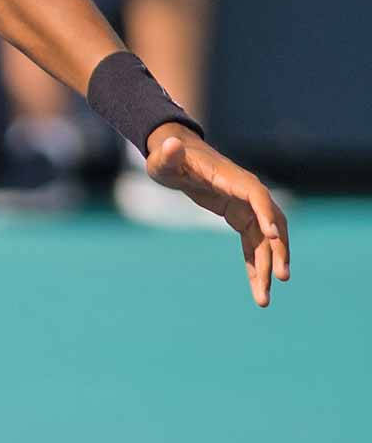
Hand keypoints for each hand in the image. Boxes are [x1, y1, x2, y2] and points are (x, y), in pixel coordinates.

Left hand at [145, 123, 290, 306]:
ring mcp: (246, 206)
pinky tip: (255, 287)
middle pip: (271, 223)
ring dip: (268, 266)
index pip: (256, 195)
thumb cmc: (167, 157)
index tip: (272, 236)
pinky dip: (254, 264)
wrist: (174, 155)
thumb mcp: (161, 159)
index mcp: (231, 178)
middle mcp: (246, 192)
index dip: (266, 214)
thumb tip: (170, 143)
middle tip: (280, 279)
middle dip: (278, 250)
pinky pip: (252, 243)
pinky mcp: (239, 216)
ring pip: (265, 240)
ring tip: (263, 298)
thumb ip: (167, 154)